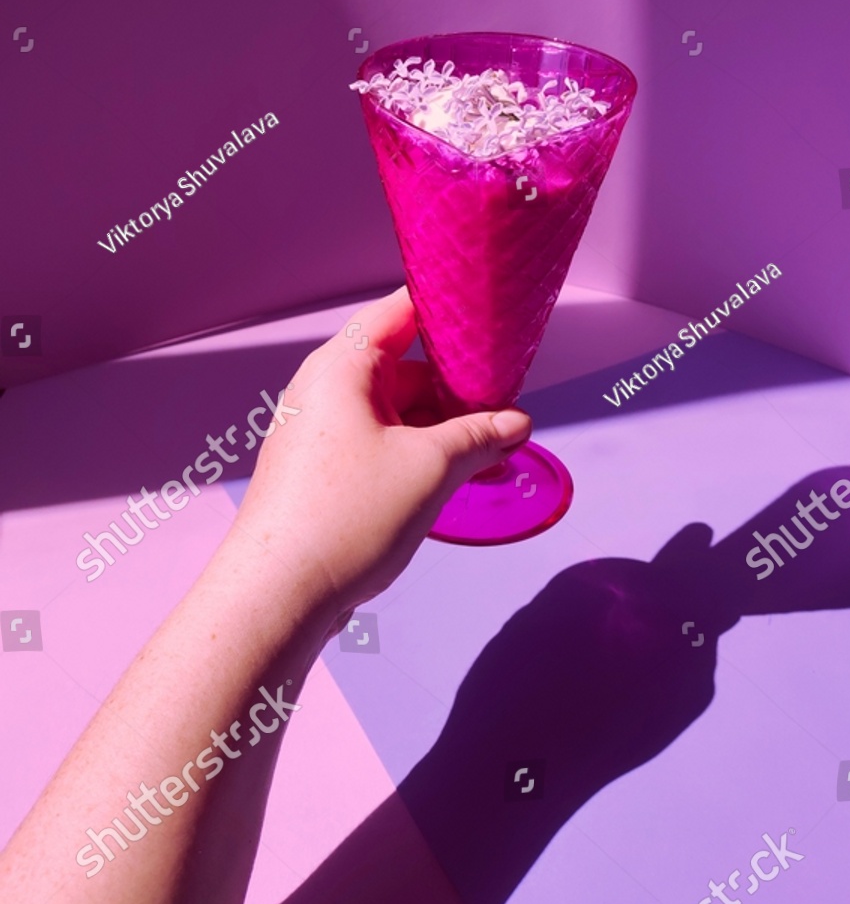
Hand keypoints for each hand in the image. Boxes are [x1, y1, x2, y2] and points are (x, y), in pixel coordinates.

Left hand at [228, 287, 530, 633]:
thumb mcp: (431, 468)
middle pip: (405, 363)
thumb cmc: (346, 516)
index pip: (403, 310)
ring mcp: (320, 429)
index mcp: (343, 365)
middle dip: (458, 384)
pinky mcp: (321, 468)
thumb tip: (517, 423)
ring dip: (444, 425)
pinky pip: (381, 440)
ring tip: (493, 450)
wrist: (277, 594)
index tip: (495, 319)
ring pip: (396, 408)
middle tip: (508, 403)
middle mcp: (326, 388)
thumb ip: (480, 437)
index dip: (450, 310)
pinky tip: (457, 475)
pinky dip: (419, 449)